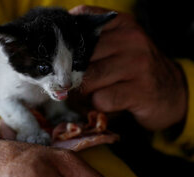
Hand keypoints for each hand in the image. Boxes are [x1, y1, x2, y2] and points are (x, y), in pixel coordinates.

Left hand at [70, 5, 187, 130]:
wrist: (170, 91)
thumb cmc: (133, 68)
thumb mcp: (116, 45)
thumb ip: (90, 42)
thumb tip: (55, 55)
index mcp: (120, 23)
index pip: (80, 23)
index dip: (66, 45)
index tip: (64, 60)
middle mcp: (130, 39)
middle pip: (80, 58)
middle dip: (73, 75)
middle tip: (77, 83)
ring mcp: (137, 64)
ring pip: (88, 80)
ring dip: (85, 92)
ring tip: (96, 92)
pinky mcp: (140, 90)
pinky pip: (101, 99)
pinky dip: (98, 105)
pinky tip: (109, 102)